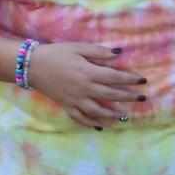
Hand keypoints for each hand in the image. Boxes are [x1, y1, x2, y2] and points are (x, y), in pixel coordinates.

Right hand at [24, 42, 146, 129]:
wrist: (31, 66)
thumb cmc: (55, 54)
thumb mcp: (77, 47)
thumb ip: (98, 52)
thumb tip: (119, 53)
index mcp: (88, 72)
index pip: (115, 77)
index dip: (131, 79)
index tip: (143, 81)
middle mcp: (84, 89)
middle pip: (111, 95)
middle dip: (129, 97)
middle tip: (142, 98)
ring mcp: (75, 100)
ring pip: (98, 111)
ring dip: (114, 114)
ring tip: (125, 115)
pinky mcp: (66, 106)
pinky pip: (80, 118)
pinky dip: (91, 124)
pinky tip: (101, 126)